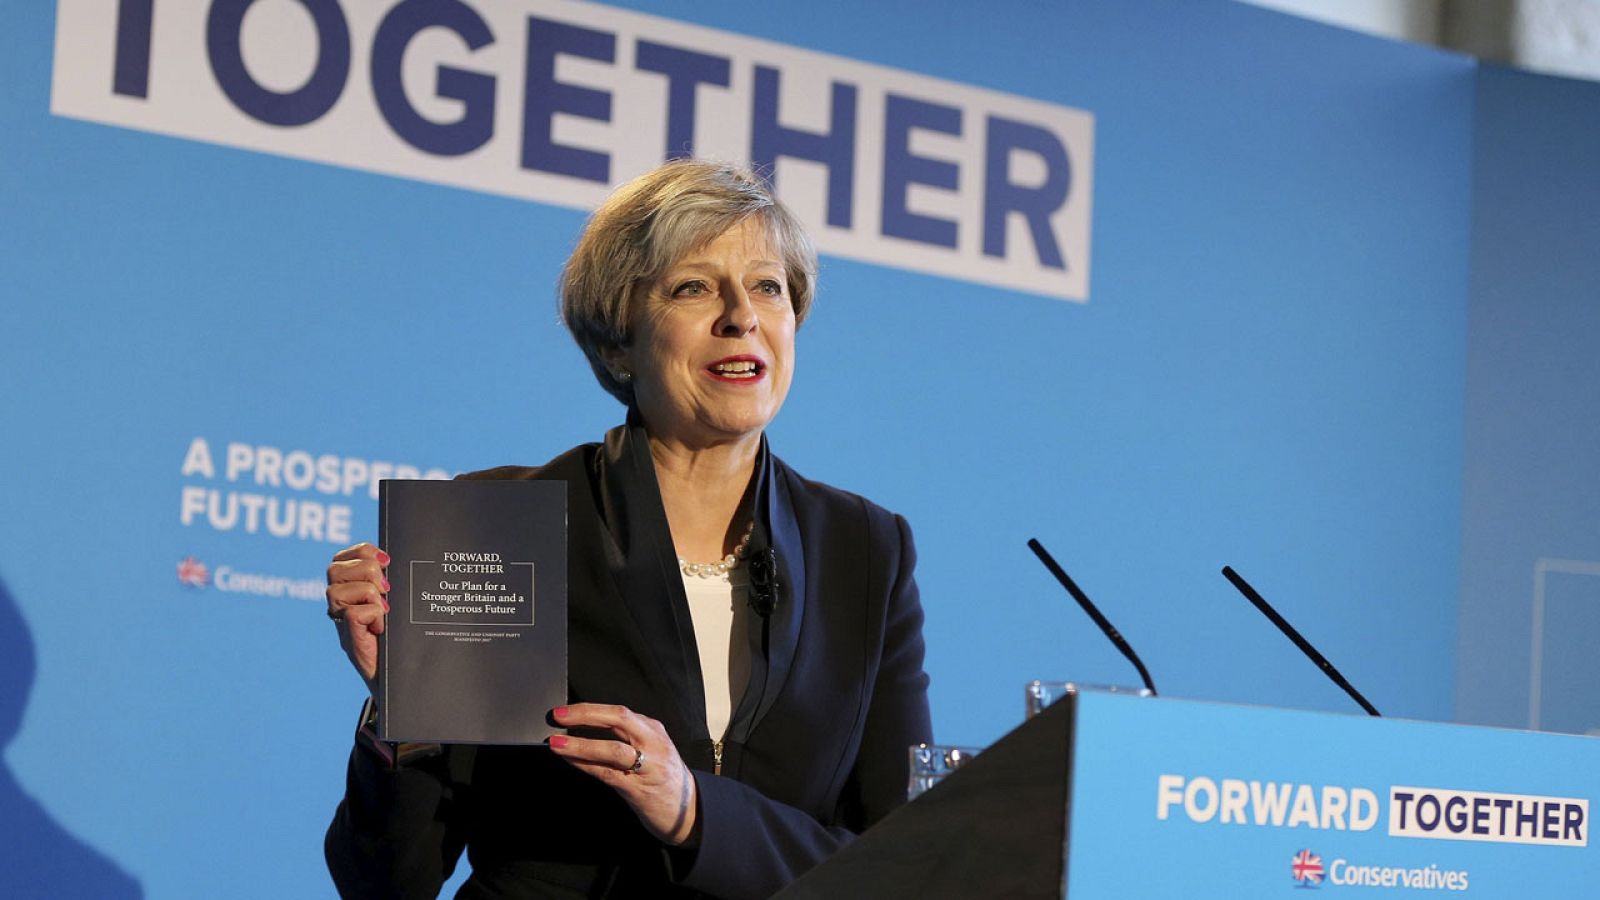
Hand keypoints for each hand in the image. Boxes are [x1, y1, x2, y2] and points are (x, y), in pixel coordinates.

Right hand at [325, 542, 389, 693]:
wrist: (398, 674)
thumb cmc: (398, 637)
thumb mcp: (392, 604)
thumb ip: (386, 584)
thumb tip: (393, 561)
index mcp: (349, 590)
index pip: (342, 558)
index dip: (363, 552)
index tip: (386, 561)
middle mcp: (340, 604)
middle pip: (335, 568)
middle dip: (366, 570)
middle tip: (386, 588)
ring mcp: (342, 622)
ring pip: (338, 589)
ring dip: (368, 593)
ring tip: (384, 608)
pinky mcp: (349, 638)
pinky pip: (353, 613)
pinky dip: (372, 615)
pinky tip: (381, 627)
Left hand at [547, 704, 697, 845]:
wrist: (689, 811)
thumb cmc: (664, 779)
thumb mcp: (651, 750)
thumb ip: (626, 738)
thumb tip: (586, 729)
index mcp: (653, 730)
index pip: (619, 712)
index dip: (589, 709)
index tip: (565, 710)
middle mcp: (653, 743)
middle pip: (618, 719)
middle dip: (585, 715)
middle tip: (558, 716)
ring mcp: (648, 766)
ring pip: (612, 748)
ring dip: (581, 745)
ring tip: (557, 744)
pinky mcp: (640, 789)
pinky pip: (608, 774)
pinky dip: (587, 766)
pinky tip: (571, 762)